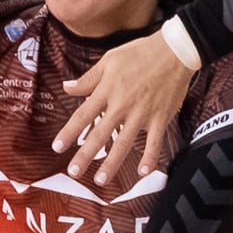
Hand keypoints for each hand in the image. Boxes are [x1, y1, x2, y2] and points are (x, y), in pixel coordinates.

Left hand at [53, 31, 193, 188]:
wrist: (174, 51)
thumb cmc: (140, 53)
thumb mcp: (109, 60)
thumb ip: (88, 78)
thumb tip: (66, 87)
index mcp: (107, 90)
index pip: (83, 115)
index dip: (69, 132)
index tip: (57, 147)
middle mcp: (122, 105)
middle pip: (100, 134)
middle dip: (85, 155)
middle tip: (74, 173)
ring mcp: (142, 114)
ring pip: (124, 143)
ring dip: (111, 164)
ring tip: (101, 180)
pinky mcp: (160, 118)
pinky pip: (154, 142)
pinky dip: (150, 158)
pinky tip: (143, 173)